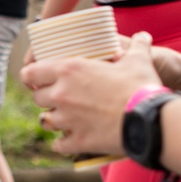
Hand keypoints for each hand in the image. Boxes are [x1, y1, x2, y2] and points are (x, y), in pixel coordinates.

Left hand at [20, 34, 162, 155]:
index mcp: (69, 70)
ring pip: (45, 121)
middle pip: (37, 98)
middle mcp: (62, 94)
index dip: (31, 76)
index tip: (37, 79)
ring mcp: (68, 120)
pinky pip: (59, 145)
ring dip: (53, 120)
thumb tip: (145, 36)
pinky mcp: (77, 141)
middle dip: (46, 98)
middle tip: (58, 98)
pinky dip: (63, 143)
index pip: (30, 73)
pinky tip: (71, 140)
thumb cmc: (141, 86)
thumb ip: (137, 46)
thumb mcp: (138, 60)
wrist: (150, 119)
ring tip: (65, 118)